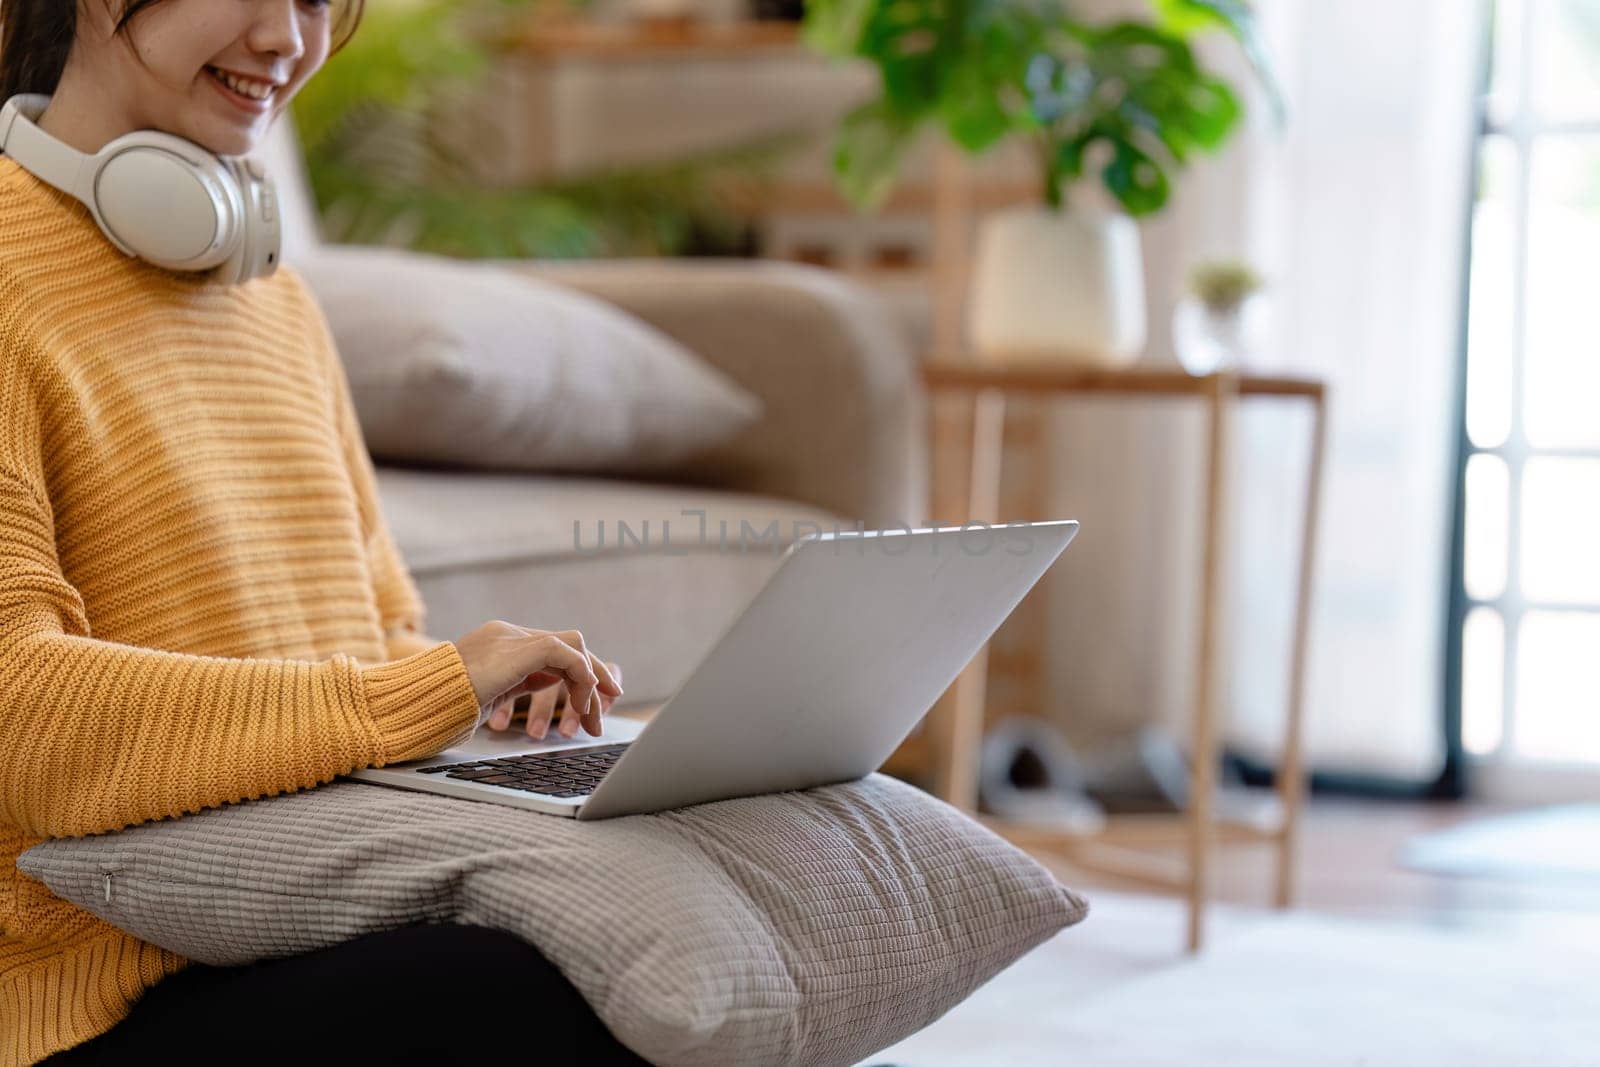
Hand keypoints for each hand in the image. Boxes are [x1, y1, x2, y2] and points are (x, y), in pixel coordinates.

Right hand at [452, 621, 622, 737]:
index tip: (590, 701)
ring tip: (592, 718)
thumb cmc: (441, 708)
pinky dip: (582, 676)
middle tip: (607, 706)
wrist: (417, 702)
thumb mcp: (486, 695)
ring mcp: (512, 638)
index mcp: (500, 644)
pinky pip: (567, 653)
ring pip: (573, 647)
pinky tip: (583, 702)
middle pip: (568, 644)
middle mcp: (508, 634)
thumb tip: (541, 687)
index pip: (551, 649)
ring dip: (590, 683)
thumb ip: (515, 684)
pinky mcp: (518, 649)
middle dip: (593, 677)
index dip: (576, 673)